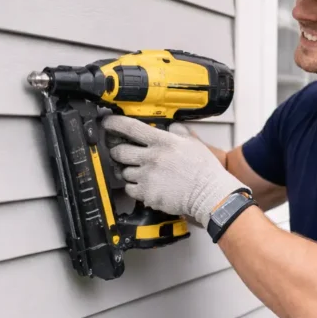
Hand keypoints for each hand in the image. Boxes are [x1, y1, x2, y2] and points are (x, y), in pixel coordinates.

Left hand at [103, 115, 247, 227]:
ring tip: (144, 174)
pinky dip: (135, 188)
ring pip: (125, 172)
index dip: (114, 123)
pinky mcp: (146, 194)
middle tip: (122, 153)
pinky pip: (130, 189)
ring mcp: (147, 176)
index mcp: (163, 142)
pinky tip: (147, 187)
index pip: (131, 128)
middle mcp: (152, 157)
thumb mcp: (194, 143)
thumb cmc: (204, 170)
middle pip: (120, 151)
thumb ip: (179, 132)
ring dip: (131, 172)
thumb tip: (170, 126)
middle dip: (118, 152)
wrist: (209, 194)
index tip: (107, 123)